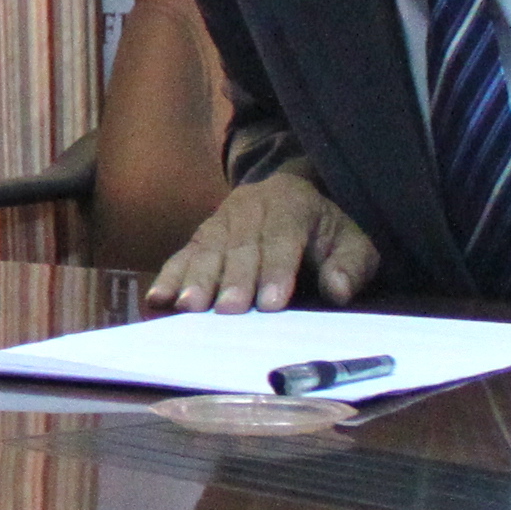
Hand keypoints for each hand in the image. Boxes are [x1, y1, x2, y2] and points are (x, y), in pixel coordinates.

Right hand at [149, 169, 380, 312]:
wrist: (289, 198)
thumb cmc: (323, 231)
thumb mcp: (352, 242)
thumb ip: (351, 266)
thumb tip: (338, 290)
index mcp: (291, 203)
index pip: (282, 237)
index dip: (276, 270)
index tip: (271, 303)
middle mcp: (250, 207)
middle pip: (240, 246)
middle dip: (233, 280)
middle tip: (228, 311)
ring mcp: (220, 220)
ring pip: (208, 250)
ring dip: (196, 280)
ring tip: (189, 306)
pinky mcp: (200, 236)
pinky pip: (183, 255)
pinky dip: (169, 277)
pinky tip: (158, 298)